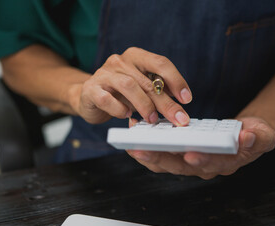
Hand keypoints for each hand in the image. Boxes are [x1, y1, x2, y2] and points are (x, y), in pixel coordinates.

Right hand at [74, 47, 191, 124]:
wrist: (88, 96)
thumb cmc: (119, 93)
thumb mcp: (140, 89)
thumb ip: (157, 93)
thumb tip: (179, 109)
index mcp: (135, 57)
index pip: (160, 63)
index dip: (176, 80)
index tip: (186, 99)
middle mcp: (119, 61)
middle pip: (147, 80)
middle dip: (166, 102)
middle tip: (177, 118)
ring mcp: (103, 74)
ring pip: (129, 86)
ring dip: (144, 105)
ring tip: (152, 119)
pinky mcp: (91, 89)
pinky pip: (107, 99)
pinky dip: (119, 109)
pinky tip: (126, 115)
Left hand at [127, 117, 274, 178]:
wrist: (245, 134)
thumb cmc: (252, 135)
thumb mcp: (263, 134)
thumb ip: (258, 137)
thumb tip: (249, 136)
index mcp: (223, 163)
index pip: (210, 165)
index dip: (200, 161)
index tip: (189, 155)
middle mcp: (203, 166)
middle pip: (179, 165)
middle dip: (159, 157)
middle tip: (141, 148)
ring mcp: (189, 161)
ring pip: (165, 162)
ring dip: (147, 153)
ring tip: (131, 142)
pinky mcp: (180, 154)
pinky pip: (161, 153)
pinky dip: (148, 145)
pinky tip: (136, 135)